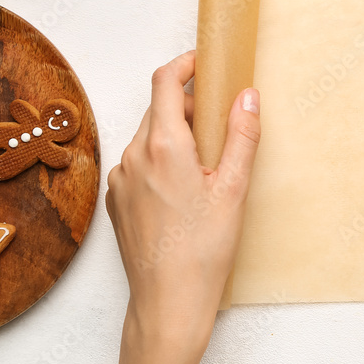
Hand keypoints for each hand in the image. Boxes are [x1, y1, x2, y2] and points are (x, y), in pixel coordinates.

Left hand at [106, 52, 261, 363]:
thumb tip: (246, 96)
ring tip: (207, 161)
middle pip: (158, 108)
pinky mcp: (117, 200)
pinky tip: (185, 188)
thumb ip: (241, 136)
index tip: (204, 61)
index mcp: (163, 147)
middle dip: (188, 104)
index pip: (164, 81)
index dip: (184, 64)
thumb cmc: (203, 250)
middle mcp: (133, 156)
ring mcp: (121, 179)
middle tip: (221, 118)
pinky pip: (139, 162)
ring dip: (175, 133)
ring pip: (148, 136)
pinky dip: (161, 159)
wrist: (168, 302)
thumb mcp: (234, 188)